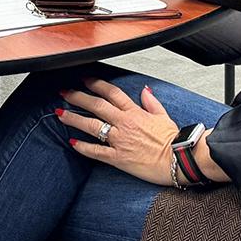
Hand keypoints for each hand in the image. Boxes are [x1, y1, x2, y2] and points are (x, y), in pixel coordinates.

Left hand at [56, 77, 179, 185]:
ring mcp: (120, 140)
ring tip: (60, 114)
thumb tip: (145, 90)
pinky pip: (97, 152)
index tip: (84, 79)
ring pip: (92, 126)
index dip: (96, 84)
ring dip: (74, 119)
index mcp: (135, 112)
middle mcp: (125, 124)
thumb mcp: (164, 117)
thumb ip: (152, 103)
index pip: (112, 93)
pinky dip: (83, 147)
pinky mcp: (119, 158)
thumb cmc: (174, 141)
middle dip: (78, 97)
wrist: (180, 160)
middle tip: (64, 92)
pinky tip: (72, 143)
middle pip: (97, 106)